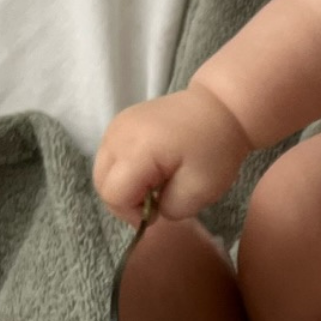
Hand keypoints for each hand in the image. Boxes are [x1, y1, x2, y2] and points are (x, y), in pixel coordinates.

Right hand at [93, 84, 252, 226]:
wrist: (219, 107)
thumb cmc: (214, 149)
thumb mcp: (200, 191)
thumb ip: (169, 209)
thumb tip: (152, 210)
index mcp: (136, 150)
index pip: (114, 194)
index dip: (133, 213)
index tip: (159, 211)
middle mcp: (118, 134)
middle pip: (101, 183)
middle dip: (125, 201)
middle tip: (154, 201)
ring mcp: (115, 125)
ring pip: (102, 171)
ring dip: (123, 185)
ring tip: (153, 185)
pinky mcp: (119, 122)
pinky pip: (109, 157)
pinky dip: (124, 171)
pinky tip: (149, 169)